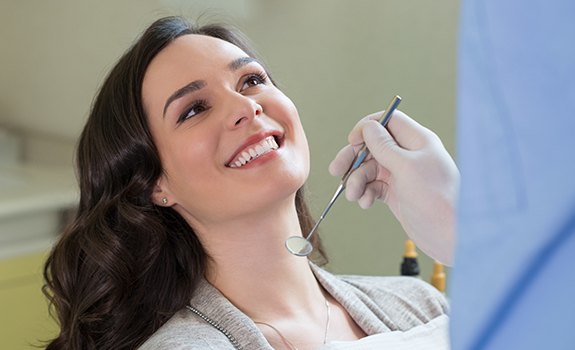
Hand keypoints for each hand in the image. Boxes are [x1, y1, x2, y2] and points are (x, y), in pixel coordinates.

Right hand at [329, 110, 458, 264]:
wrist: (448, 234)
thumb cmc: (436, 198)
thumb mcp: (406, 167)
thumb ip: (384, 146)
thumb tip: (368, 128)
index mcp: (417, 141)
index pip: (388, 121)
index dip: (367, 128)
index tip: (352, 141)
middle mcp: (408, 155)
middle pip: (372, 146)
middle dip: (353, 158)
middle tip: (336, 170)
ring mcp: (402, 174)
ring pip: (369, 169)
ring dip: (357, 181)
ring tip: (354, 196)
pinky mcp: (396, 192)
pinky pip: (373, 186)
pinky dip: (366, 193)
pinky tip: (366, 203)